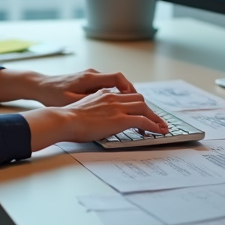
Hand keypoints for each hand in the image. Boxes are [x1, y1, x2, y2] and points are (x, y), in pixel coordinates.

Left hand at [0, 67, 136, 107]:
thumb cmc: (52, 95)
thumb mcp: (70, 102)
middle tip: (142, 108)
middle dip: (132, 95)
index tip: (137, 101)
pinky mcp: (87, 82)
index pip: (117, 79)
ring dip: (124, 96)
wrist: (40, 86)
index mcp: (89, 78)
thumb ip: (89, 103)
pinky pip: (107, 86)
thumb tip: (106, 108)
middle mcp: (92, 75)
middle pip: (120, 81)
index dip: (129, 89)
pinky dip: (115, 95)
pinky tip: (117, 107)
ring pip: (114, 84)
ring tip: (133, 109)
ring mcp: (90, 77)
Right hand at [21, 88, 168, 151]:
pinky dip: (153, 126)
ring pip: (144, 107)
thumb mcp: (82, 108)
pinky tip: (157, 131)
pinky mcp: (120, 119)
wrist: (63, 120)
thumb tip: (97, 118)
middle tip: (155, 120)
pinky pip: (143, 120)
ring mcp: (117, 107)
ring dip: (154, 117)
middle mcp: (112, 97)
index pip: (125, 95)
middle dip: (149, 109)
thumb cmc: (67, 119)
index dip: (135, 104)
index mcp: (103, 93)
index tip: (141, 111)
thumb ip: (93, 108)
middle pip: (138, 99)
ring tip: (161, 127)